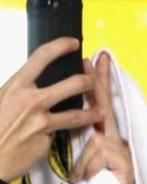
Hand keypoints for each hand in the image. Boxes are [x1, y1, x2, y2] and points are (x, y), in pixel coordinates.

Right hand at [0, 38, 99, 182]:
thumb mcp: (0, 99)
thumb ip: (17, 90)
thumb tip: (31, 81)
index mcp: (16, 87)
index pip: (42, 57)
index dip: (60, 46)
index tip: (72, 43)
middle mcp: (31, 101)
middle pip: (73, 84)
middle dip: (89, 81)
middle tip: (93, 81)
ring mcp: (41, 122)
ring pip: (77, 113)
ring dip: (93, 111)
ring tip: (100, 111)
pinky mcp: (46, 140)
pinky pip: (60, 133)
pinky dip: (63, 134)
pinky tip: (67, 135)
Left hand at [72, 53, 135, 183]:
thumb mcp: (93, 163)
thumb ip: (89, 143)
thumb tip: (82, 128)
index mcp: (107, 137)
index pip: (100, 105)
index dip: (99, 81)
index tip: (97, 58)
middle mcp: (117, 139)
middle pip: (105, 108)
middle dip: (98, 84)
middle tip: (92, 60)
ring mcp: (123, 151)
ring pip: (94, 142)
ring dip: (84, 163)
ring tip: (86, 177)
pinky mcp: (125, 163)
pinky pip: (97, 158)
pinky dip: (89, 171)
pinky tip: (94, 181)